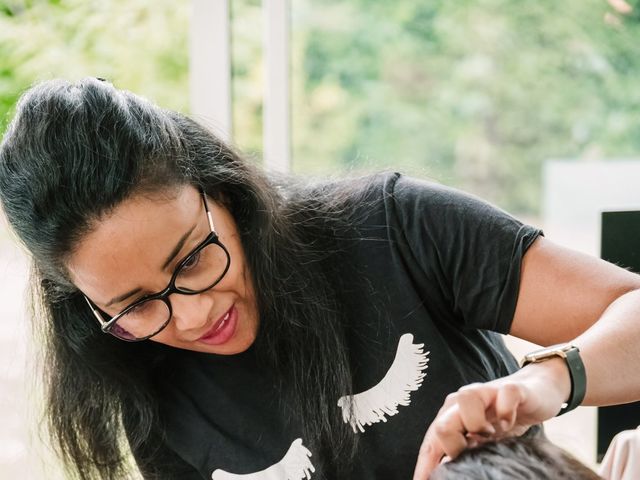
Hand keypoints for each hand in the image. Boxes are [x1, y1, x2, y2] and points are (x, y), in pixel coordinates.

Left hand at [412, 358, 570, 479]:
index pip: (432, 443)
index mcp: (451, 415)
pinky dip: (507, 413)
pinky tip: (509, 422)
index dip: (426, 466)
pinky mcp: (512, 389)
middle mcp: (463, 402)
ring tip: (492, 436)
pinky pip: (505, 396)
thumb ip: (464, 451)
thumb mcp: (482, 440)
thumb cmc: (503, 419)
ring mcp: (487, 392)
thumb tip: (448, 470)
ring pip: (465, 399)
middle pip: (442, 424)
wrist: (535, 391)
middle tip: (475, 453)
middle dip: (454, 447)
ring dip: (477, 424)